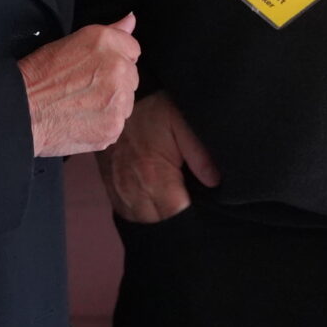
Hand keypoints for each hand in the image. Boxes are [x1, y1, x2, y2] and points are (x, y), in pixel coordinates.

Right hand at [21, 15, 139, 157]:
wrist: (22, 109)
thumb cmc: (39, 75)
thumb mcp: (71, 41)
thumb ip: (110, 32)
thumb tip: (131, 20)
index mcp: (106, 42)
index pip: (132, 49)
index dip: (113, 59)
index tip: (97, 68)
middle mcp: (118, 67)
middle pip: (131, 76)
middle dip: (114, 82)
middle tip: (84, 87)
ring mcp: (118, 99)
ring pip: (126, 101)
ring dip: (110, 104)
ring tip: (81, 104)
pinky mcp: (114, 126)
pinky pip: (117, 123)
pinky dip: (103, 124)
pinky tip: (81, 119)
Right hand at [99, 91, 220, 221]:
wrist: (115, 101)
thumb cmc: (152, 111)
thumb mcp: (180, 120)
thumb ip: (199, 151)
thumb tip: (214, 182)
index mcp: (154, 176)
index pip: (177, 216)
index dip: (192, 217)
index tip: (201, 205)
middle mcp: (133, 190)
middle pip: (160, 225)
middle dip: (178, 220)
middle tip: (190, 202)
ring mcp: (119, 192)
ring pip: (143, 223)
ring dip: (160, 218)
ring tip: (174, 202)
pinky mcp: (111, 189)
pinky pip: (128, 215)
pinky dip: (143, 214)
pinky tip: (155, 203)